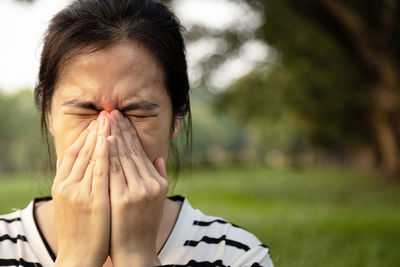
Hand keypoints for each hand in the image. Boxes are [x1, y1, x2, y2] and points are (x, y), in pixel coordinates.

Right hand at [52, 113, 110, 266]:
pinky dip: (103, 154)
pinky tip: (109, 140)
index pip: (73, 152)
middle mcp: (68, 185)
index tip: (96, 121)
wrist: (78, 257)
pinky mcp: (92, 201)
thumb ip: (72, 182)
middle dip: (95, 130)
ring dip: (101, 135)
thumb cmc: (79, 230)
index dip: (85, 135)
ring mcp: (79, 193)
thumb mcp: (71, 203)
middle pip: (82, 150)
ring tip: (110, 118)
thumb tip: (73, 163)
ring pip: (90, 157)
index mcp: (62, 185)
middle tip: (106, 112)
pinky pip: (99, 172)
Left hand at [108, 110, 168, 266]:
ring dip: (112, 136)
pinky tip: (102, 140)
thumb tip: (159, 158)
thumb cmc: (142, 225)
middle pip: (131, 151)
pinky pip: (113, 171)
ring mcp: (137, 191)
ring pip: (122, 157)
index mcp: (157, 182)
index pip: (140, 152)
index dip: (129, 134)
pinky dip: (107, 154)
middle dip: (119, 129)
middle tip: (111, 111)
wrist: (135, 251)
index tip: (121, 119)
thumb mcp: (157, 200)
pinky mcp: (124, 199)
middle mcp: (150, 184)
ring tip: (105, 120)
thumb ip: (160, 176)